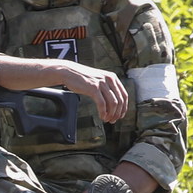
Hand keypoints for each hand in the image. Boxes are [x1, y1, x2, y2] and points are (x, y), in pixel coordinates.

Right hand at [0, 55, 128, 122]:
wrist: (67, 72)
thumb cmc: (81, 78)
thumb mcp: (97, 80)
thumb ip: (106, 88)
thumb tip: (113, 101)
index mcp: (112, 78)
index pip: (124, 95)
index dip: (124, 108)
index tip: (120, 116)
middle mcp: (108, 79)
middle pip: (120, 100)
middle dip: (118, 113)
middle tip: (113, 120)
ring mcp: (101, 83)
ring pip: (112, 103)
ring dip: (111, 114)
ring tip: (107, 119)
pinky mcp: (93, 88)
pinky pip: (102, 103)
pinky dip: (103, 112)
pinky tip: (101, 117)